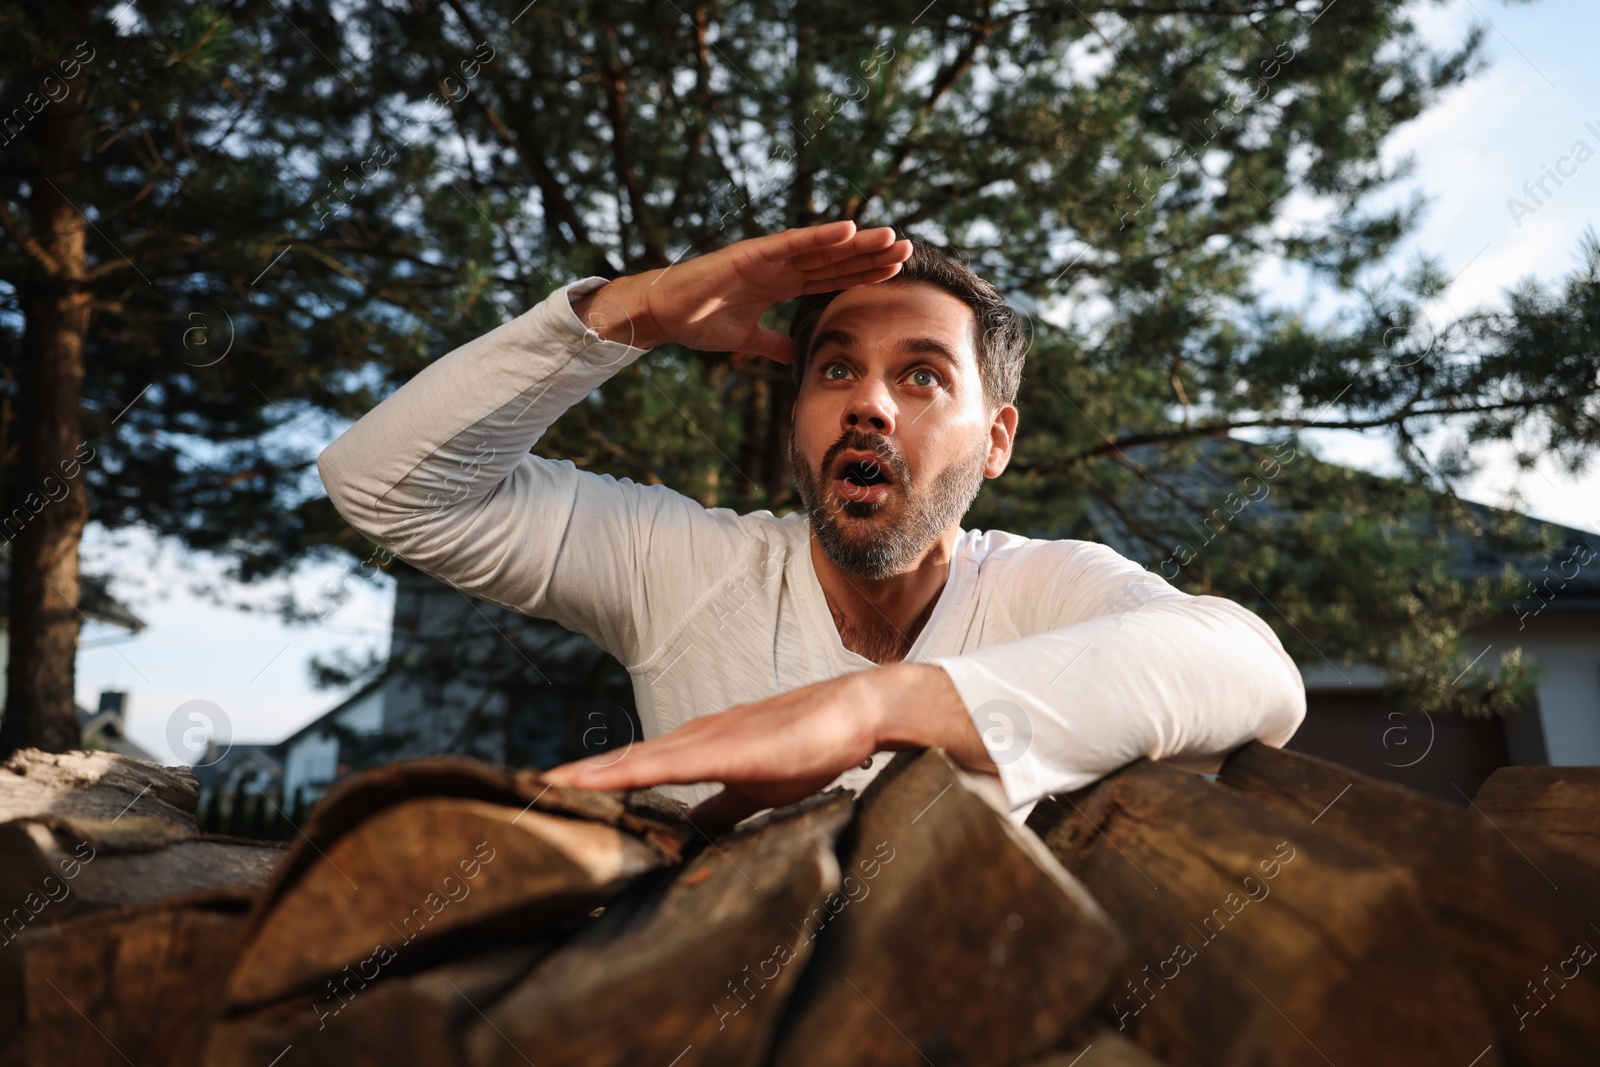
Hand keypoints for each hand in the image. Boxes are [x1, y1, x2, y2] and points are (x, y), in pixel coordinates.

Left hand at [542, 663, 997, 831]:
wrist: (857, 711)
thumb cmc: (813, 744)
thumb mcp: (758, 788)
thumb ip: (725, 808)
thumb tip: (696, 829)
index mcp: (700, 749)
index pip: (636, 770)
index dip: (594, 784)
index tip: (551, 798)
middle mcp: (694, 739)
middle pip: (622, 763)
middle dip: (575, 780)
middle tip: (526, 793)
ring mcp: (706, 739)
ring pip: (632, 761)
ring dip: (587, 776)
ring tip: (543, 788)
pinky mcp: (724, 748)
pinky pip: (661, 765)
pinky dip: (621, 774)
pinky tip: (591, 782)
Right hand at [568, 220, 911, 361]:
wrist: (662, 314)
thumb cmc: (697, 321)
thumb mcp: (746, 339)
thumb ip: (773, 344)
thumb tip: (795, 356)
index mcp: (779, 283)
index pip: (830, 277)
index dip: (862, 273)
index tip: (894, 272)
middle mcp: (778, 265)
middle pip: (834, 259)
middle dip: (870, 254)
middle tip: (908, 249)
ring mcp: (767, 257)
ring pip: (822, 247)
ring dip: (857, 242)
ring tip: (891, 237)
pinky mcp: (751, 253)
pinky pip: (791, 244)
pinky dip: (819, 236)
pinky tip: (848, 230)